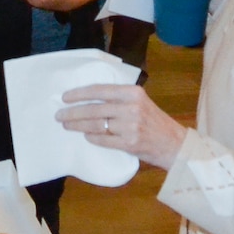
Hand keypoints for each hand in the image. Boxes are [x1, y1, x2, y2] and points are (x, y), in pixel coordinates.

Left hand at [56, 83, 186, 169]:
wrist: (174, 143)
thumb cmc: (154, 121)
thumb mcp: (140, 101)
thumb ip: (120, 98)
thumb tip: (89, 98)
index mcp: (133, 93)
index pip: (99, 90)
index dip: (79, 94)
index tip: (65, 97)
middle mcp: (131, 107)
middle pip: (94, 109)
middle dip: (73, 112)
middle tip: (59, 115)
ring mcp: (130, 126)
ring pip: (96, 125)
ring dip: (78, 125)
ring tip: (67, 126)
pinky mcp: (129, 143)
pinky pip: (103, 140)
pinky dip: (92, 138)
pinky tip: (86, 136)